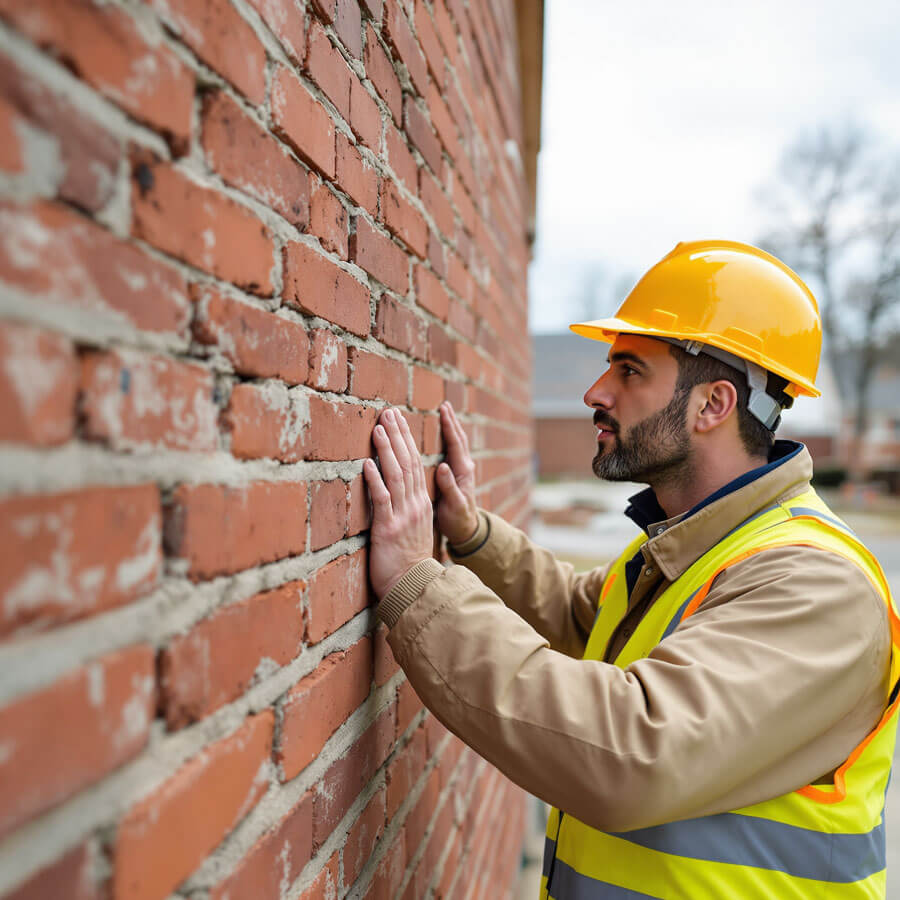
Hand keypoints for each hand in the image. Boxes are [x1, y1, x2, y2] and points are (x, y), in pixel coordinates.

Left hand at [363, 407, 434, 598]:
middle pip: (409, 462)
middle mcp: (416, 505)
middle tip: (389, 412)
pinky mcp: (389, 528)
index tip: (398, 420)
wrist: (414, 587)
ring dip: (387, 449)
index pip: (416, 464)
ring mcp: (404, 516)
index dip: (406, 440)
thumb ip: (406, 508)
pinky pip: (383, 498)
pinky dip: (375, 479)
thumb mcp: (412, 529)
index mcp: (421, 503)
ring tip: (379, 428)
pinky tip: (367, 462)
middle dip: (398, 435)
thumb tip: (393, 490)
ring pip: (397, 475)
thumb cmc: (409, 563)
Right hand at [435, 401, 478, 544]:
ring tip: (443, 411)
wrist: (466, 530)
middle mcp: (464, 467)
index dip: (449, 426)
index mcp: (463, 472)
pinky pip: (451, 451)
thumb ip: (449, 486)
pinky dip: (447, 438)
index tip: (443, 410)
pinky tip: (441, 432)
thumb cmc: (458, 519)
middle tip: (443, 404)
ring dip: (450, 427)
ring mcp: (461, 469)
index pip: (456, 443)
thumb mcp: (453, 505)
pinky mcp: (456, 473)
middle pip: (457, 438)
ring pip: (455, 443)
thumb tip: (443, 466)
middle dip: (451, 421)